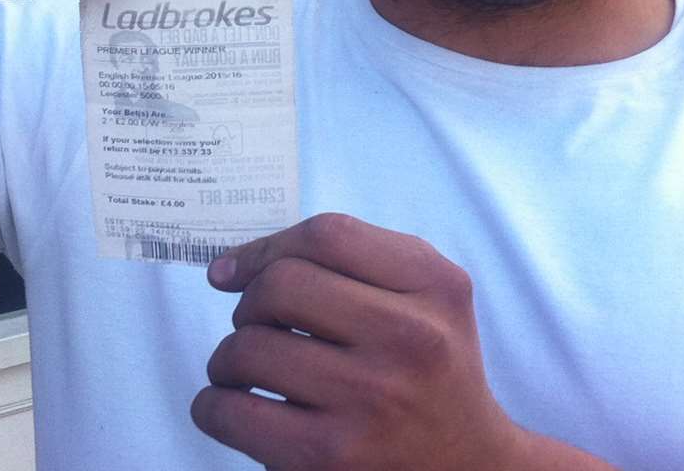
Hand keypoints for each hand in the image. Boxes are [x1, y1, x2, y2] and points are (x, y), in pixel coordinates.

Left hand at [191, 213, 533, 469]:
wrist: (470, 467)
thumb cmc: (427, 374)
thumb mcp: (426, 301)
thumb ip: (350, 265)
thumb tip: (227, 269)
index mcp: (435, 286)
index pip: (328, 236)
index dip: (265, 248)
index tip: (234, 271)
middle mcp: (410, 337)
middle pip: (282, 285)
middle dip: (248, 305)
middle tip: (256, 328)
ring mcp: (370, 398)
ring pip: (248, 347)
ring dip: (227, 357)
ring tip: (245, 372)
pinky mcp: (330, 455)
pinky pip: (232, 411)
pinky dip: (213, 407)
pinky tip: (234, 408)